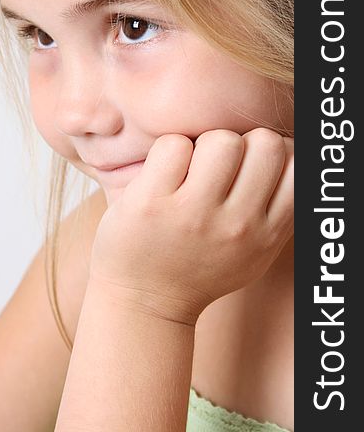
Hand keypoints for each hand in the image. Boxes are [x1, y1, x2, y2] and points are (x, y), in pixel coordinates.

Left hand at [89, 128, 293, 325]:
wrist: (145, 302)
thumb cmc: (201, 266)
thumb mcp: (254, 252)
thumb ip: (278, 212)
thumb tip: (292, 153)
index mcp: (266, 234)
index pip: (297, 166)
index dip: (275, 154)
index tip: (252, 165)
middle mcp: (236, 225)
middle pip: (265, 142)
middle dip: (242, 144)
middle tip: (219, 166)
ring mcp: (193, 214)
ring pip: (221, 139)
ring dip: (204, 144)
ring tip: (191, 169)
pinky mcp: (151, 202)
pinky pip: (174, 145)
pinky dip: (169, 150)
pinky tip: (164, 173)